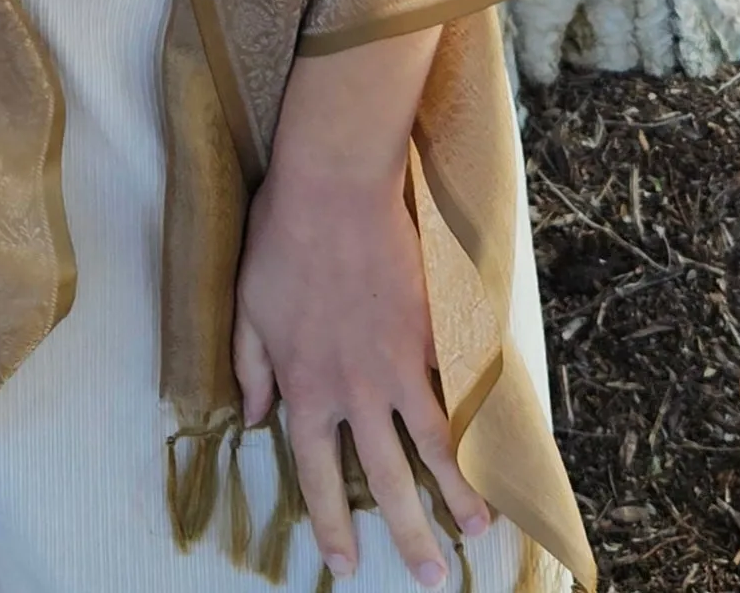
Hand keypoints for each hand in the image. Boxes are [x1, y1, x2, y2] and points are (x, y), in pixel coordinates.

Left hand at [232, 36, 489, 586]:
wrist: (333, 186)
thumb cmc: (280, 240)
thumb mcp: (245, 308)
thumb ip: (250, 368)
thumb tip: (251, 417)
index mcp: (305, 386)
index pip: (316, 473)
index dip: (330, 522)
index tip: (343, 564)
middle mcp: (355, 390)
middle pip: (386, 480)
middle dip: (409, 534)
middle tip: (428, 578)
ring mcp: (399, 364)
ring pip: (434, 446)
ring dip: (458, 494)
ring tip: (475, 530)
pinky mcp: (432, 333)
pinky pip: (456, 388)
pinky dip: (475, 422)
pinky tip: (493, 448)